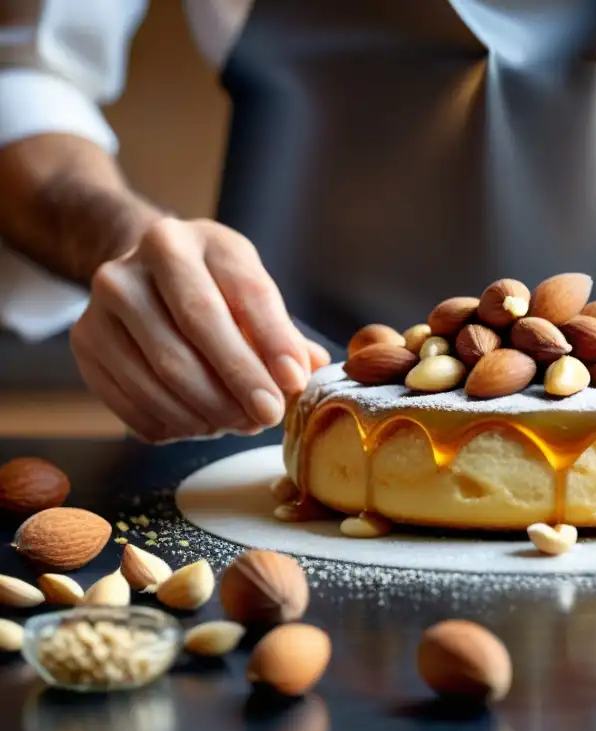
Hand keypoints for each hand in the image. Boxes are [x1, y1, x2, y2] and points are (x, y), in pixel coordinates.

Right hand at [70, 217, 329, 442]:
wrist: (142, 277)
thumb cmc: (212, 290)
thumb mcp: (250, 292)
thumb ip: (283, 334)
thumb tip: (309, 373)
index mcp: (197, 240)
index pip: (245, 290)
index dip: (274, 341)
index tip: (294, 382)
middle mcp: (141, 262)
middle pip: (198, 328)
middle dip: (240, 381)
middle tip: (268, 416)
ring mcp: (104, 301)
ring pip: (161, 370)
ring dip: (207, 409)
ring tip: (238, 423)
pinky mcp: (84, 341)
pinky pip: (131, 398)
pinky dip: (171, 422)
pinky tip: (200, 425)